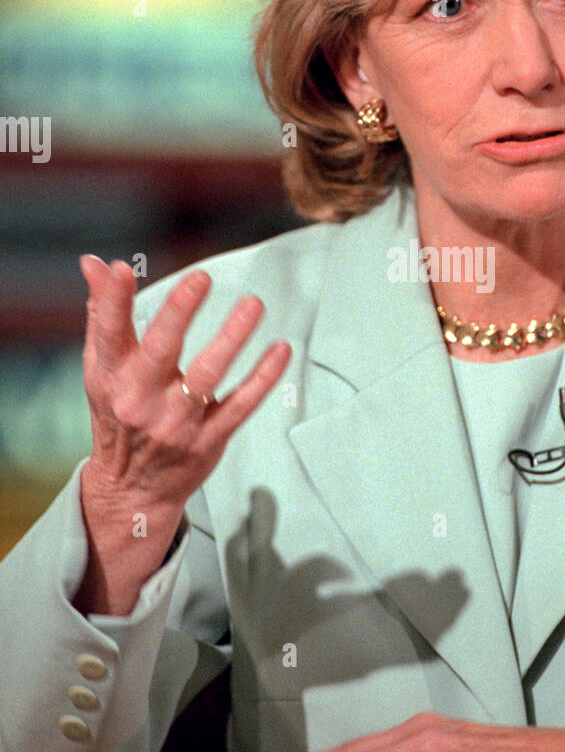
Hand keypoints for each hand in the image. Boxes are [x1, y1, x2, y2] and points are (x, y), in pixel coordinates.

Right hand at [77, 255, 290, 609]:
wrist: (131, 489)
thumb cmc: (118, 412)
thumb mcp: (101, 368)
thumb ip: (102, 313)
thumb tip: (95, 262)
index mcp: (112, 378)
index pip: (108, 334)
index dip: (112, 302)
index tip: (121, 269)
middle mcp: (141, 400)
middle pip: (160, 351)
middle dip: (178, 313)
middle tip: (201, 277)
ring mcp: (176, 423)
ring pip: (207, 376)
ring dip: (231, 338)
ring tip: (253, 304)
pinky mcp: (208, 440)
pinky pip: (240, 406)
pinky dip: (263, 378)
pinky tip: (281, 348)